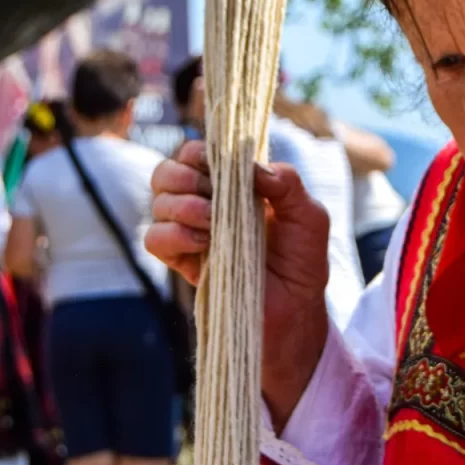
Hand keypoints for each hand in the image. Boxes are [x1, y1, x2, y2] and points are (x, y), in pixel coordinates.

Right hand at [146, 141, 329, 427]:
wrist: (295, 312)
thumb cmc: (303, 263)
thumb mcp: (310, 218)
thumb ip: (288, 184)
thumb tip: (252, 166)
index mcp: (233, 187)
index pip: (198, 153)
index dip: (201, 152)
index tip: (220, 165)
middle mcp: (205, 205)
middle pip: (167, 171)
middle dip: (185, 175)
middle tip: (212, 194)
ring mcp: (190, 234)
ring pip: (157, 200)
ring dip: (182, 204)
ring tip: (212, 223)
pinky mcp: (182, 263)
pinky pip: (154, 238)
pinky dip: (172, 234)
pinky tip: (201, 243)